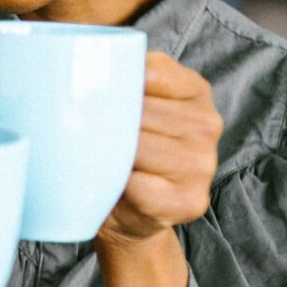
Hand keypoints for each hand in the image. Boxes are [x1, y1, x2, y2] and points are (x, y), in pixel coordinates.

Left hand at [97, 53, 220, 246]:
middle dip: (108, 125)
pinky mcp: (191, 199)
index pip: (148, 73)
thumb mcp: (129, 103)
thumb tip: (80, 74)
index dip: (112, 86)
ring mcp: (203, 163)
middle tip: (91, 138)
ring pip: (137, 148)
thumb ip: (122, 79)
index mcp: (194, 91)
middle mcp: (206, 124)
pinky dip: (120, 186)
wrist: (127, 213)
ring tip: (106, 162)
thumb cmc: (122, 152)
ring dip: (110, 157)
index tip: (89, 96)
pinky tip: (120, 188)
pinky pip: (139, 185)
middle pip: (139, 113)